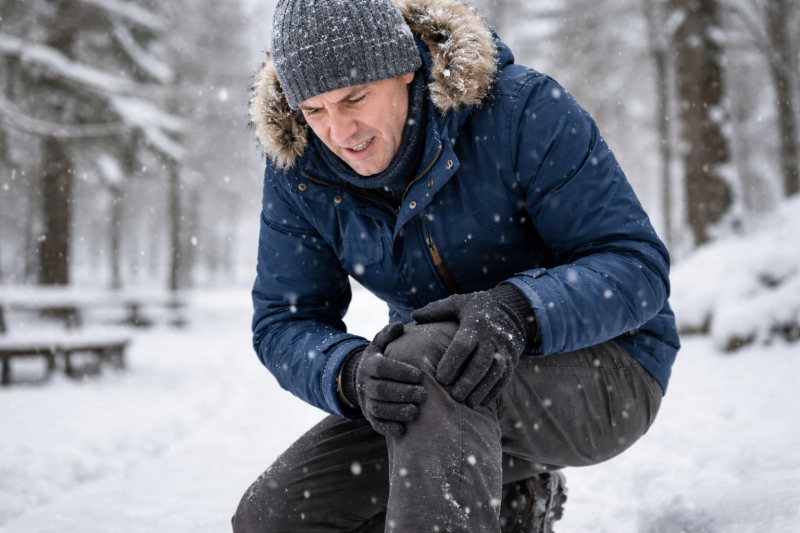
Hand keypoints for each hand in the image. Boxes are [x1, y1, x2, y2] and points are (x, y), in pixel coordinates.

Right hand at [353, 323, 426, 437]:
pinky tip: (403, 429)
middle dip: (403, 393)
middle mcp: (365, 384)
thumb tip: (399, 326)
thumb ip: (388, 335)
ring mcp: (366, 402)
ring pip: (379, 409)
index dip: (400, 372)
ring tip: (416, 411)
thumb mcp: (379, 345)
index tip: (419, 375)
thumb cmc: (380, 360)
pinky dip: (389, 428)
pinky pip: (377, 425)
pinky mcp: (370, 418)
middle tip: (423, 394)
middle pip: (381, 390)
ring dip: (398, 412)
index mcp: (369, 364)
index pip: (381, 367)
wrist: (361, 381)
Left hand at [411, 289, 527, 407]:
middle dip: (467, 382)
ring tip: (467, 403)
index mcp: (475, 324)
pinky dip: (493, 392)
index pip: (463, 345)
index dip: (452, 362)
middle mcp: (492, 338)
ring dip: (481, 390)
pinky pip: (505, 379)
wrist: (512, 310)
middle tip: (453, 397)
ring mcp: (504, 350)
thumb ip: (436, 310)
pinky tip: (480, 402)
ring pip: (495, 373)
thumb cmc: (476, 308)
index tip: (440, 378)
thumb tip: (414, 316)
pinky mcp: (513, 360)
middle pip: (480, 363)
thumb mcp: (458, 303)